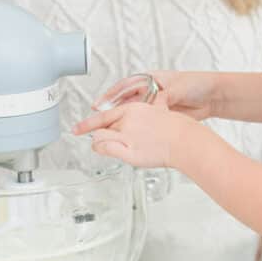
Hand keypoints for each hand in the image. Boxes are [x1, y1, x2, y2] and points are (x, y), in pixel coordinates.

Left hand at [74, 101, 189, 167]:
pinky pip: (106, 148)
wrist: (184, 139)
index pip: (104, 115)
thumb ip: (140, 118)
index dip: (88, 123)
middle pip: (101, 128)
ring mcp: (126, 135)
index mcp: (133, 109)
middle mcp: (127, 121)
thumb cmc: (176, 129)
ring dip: (98, 143)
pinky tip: (103, 151)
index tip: (77, 128)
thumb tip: (133, 124)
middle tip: (100, 141)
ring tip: (102, 147)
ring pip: (100, 138)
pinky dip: (101, 150)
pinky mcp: (128, 150)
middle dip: (99, 135)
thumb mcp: (156, 113)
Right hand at [93, 71, 219, 121]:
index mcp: (149, 79)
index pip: (124, 87)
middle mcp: (149, 91)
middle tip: (99, 122)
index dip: (110, 96)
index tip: (98, 106)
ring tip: (110, 131)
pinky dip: (136, 129)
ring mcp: (154, 104)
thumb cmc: (197, 84)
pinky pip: (144, 123)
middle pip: (125, 102)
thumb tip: (154, 106)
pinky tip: (129, 135)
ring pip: (133, 114)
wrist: (213, 97)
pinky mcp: (160, 116)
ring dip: (122, 123)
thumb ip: (163, 98)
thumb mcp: (176, 88)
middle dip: (112, 112)